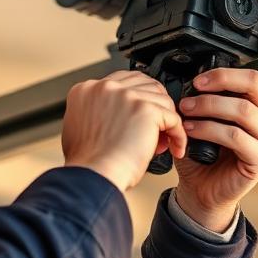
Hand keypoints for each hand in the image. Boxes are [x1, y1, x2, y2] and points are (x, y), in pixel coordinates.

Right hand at [62, 70, 186, 192]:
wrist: (94, 176)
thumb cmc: (89, 162)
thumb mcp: (80, 127)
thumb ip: (97, 112)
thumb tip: (119, 114)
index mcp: (87, 89)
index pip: (123, 82)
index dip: (138, 99)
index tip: (143, 116)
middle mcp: (106, 88)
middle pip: (146, 84)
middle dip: (156, 106)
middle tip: (157, 129)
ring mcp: (126, 96)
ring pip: (162, 100)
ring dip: (167, 122)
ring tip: (164, 142)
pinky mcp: (145, 109)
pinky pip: (174, 118)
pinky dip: (178, 135)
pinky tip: (175, 147)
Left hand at [175, 68, 257, 231]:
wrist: (202, 190)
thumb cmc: (203, 156)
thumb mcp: (205, 120)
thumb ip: (206, 101)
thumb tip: (192, 84)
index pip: (252, 79)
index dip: (224, 75)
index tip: (198, 81)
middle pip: (251, 89)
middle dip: (215, 90)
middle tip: (188, 100)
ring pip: (243, 112)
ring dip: (208, 109)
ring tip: (185, 114)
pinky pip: (236, 137)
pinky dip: (210, 130)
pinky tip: (192, 131)